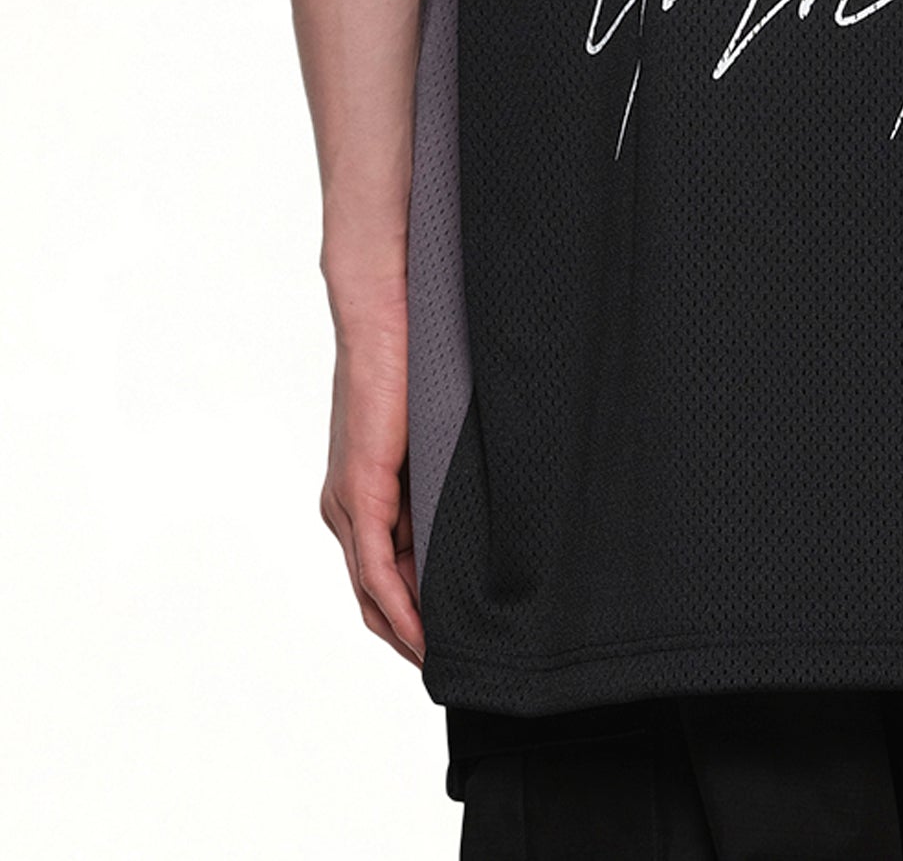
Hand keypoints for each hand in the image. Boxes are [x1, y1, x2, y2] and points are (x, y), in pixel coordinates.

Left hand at [321, 284, 424, 664]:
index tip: (458, 640)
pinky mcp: (359, 491)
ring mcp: (348, 502)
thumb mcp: (437, 434)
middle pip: (374, 599)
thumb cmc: (416, 358)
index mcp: (364, 493)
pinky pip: (374, 571)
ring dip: (409, 632)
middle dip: (413, 637)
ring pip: (373, 593)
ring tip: (451, 659)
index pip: (384, 576)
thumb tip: (487, 508)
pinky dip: (400, 607)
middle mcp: (346, 506)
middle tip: (461, 663)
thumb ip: (448, 476)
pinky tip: (426, 634)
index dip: (417, 615)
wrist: (387, 310)